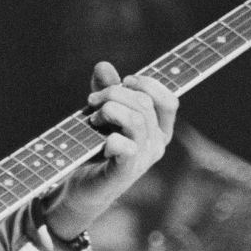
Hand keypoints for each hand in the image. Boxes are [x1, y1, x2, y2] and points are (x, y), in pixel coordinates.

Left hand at [43, 61, 177, 239]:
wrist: (81, 185)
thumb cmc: (95, 146)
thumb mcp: (101, 111)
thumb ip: (105, 88)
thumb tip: (103, 65)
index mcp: (158, 129)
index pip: (168, 100)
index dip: (146, 83)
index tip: (124, 80)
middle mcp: (156, 144)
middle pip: (144, 103)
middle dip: (113, 92)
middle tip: (91, 101)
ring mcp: (143, 160)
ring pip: (135, 119)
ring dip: (108, 109)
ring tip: (92, 118)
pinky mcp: (124, 172)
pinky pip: (125, 146)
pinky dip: (109, 137)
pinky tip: (99, 140)